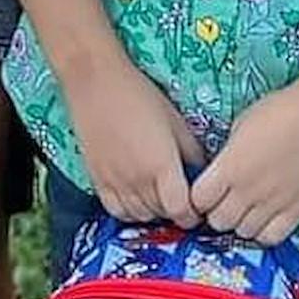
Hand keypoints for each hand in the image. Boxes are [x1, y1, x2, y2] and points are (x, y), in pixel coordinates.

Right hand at [66, 58, 205, 224]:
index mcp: (162, 166)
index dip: (192, 214)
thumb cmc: (139, 96)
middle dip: (175, 209)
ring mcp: (115, 182)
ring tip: (159, 194)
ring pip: (140, 216)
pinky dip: (130, 211)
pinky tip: (136, 197)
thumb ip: (192, 152)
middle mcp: (138, 180)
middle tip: (180, 196)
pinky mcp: (97, 180)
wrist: (96, 83)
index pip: (181, 211)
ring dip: (154, 211)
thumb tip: (202, 172)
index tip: (196, 206)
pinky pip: (116, 211)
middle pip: (162, 214)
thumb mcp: (176, 121)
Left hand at [190, 87, 298, 246]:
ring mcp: (273, 203)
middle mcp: (248, 191)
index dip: (199, 197)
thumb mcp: (239, 127)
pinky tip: (266, 217)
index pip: (198, 200)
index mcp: (229, 167)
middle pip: (218, 221)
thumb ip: (225, 157)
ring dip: (240, 222)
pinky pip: (272, 237)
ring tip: (247, 207)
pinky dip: (264, 232)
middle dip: (216, 212)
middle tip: (225, 200)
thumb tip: (219, 174)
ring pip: (243, 232)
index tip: (205, 191)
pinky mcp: (296, 210)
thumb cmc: (280, 111)